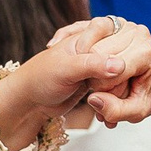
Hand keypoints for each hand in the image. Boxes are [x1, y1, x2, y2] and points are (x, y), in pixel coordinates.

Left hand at [0, 18, 150, 145]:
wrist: (28, 101)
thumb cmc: (40, 78)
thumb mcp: (67, 69)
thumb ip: (93, 64)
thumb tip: (120, 65)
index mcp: (88, 35)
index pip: (118, 40)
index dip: (118, 61)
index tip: (109, 79)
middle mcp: (95, 48)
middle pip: (122, 59)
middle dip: (119, 81)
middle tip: (106, 97)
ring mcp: (96, 66)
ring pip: (119, 76)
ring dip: (117, 94)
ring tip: (108, 109)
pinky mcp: (95, 82)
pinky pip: (112, 89)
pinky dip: (112, 101)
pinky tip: (108, 115)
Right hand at [40, 16, 150, 127]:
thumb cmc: (148, 98)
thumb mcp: (136, 113)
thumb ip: (115, 111)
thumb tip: (93, 100)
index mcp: (145, 52)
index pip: (107, 70)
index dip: (103, 88)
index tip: (111, 97)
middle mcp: (136, 32)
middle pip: (96, 54)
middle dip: (96, 76)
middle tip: (108, 89)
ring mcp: (124, 24)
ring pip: (89, 45)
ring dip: (90, 66)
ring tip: (102, 77)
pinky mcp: (111, 22)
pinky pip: (85, 33)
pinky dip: (82, 50)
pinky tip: (86, 61)